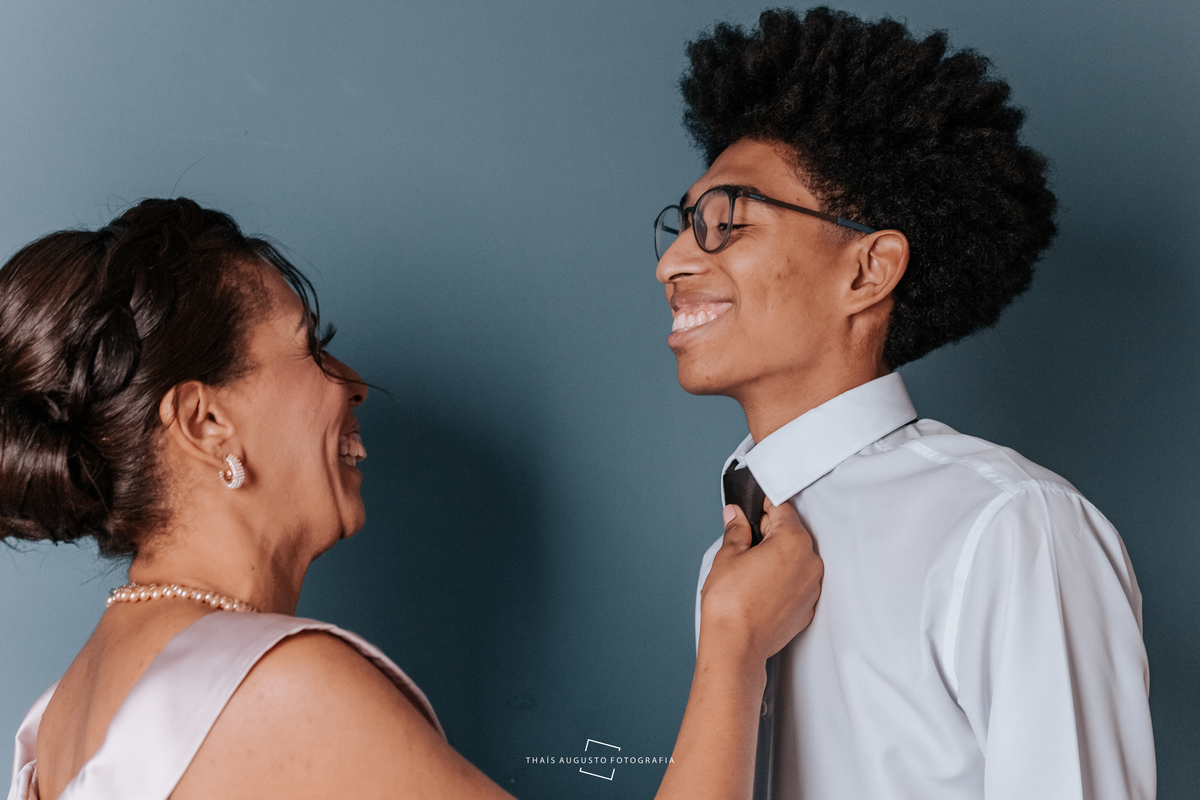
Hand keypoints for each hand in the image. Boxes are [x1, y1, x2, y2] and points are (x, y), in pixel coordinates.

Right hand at [698, 499, 822, 664]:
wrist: (736, 645)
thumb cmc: (730, 604)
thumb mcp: (728, 556)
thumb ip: (736, 530)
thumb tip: (735, 516)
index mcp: (793, 542)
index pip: (782, 508)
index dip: (763, 506)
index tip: (752, 509)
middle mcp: (810, 563)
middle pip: (792, 533)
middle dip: (770, 532)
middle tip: (745, 542)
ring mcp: (811, 587)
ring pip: (797, 558)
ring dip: (778, 557)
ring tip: (751, 569)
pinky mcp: (808, 607)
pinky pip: (798, 582)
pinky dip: (783, 579)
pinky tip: (760, 587)